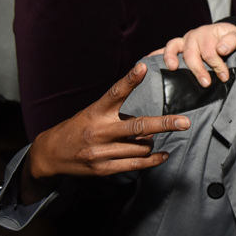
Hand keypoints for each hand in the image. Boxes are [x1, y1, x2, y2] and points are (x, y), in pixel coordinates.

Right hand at [21, 63, 190, 202]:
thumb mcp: (93, 113)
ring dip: (150, 142)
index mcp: (96, 111)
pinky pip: (135, 164)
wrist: (50, 154)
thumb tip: (151, 127)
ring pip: (140, 146)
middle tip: (184, 122)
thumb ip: (118, 114)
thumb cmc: (78, 128)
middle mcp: (99, 130)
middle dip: (164, 124)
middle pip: (137, 126)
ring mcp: (101, 151)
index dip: (130, 80)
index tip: (143, 67)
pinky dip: (152, 160)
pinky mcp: (103, 169)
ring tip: (147, 139)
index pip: (115, 92)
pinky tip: (163, 155)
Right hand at [150, 22, 235, 86]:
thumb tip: (222, 49)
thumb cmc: (229, 38)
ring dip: (171, 58)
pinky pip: (163, 50)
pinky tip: (146, 61)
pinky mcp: (177, 48)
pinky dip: (154, 54)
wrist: (224, 34)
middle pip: (191, 53)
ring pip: (173, 47)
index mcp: (207, 33)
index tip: (224, 77)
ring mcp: (183, 41)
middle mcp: (192, 36)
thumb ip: (231, 41)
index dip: (217, 65)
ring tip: (172, 68)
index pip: (210, 52)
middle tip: (206, 83)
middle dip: (198, 69)